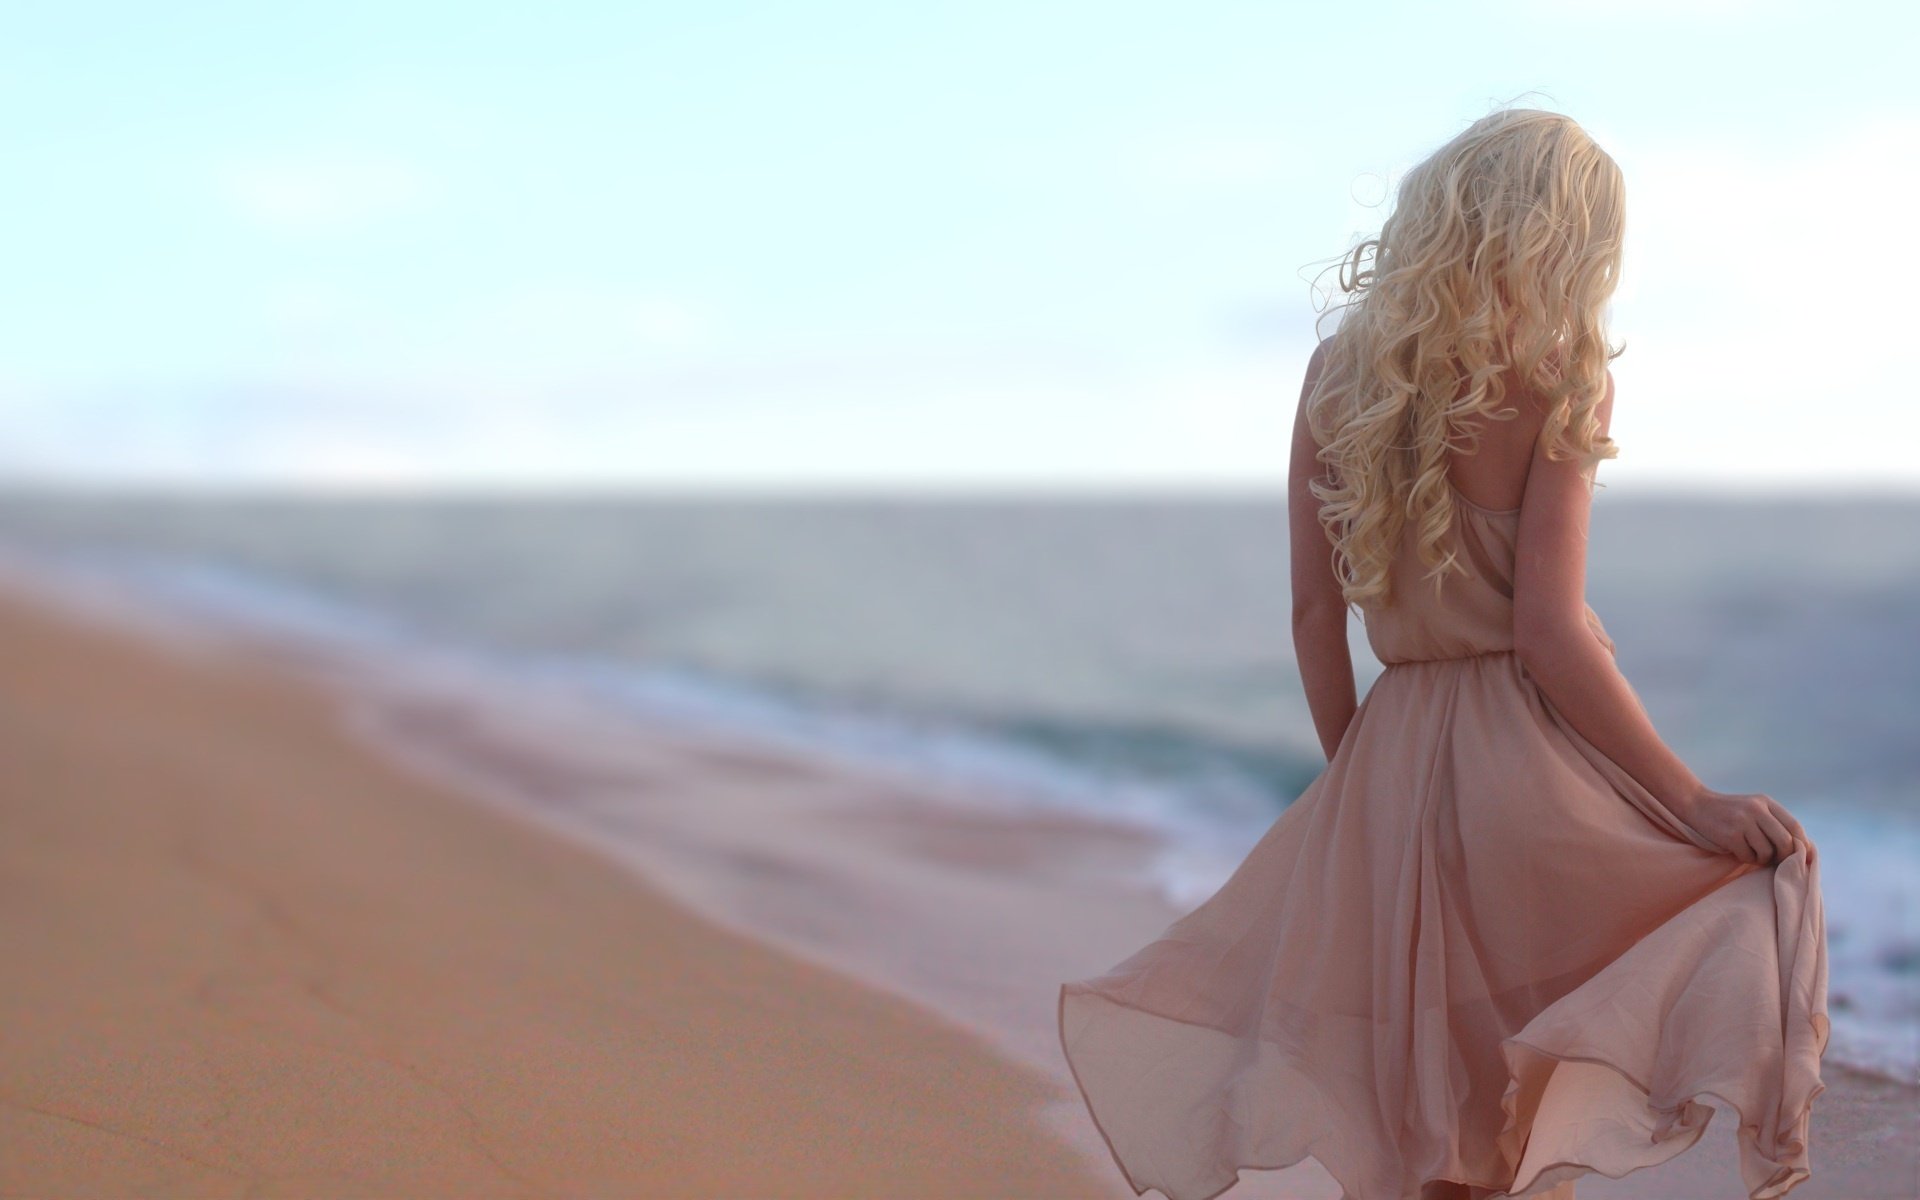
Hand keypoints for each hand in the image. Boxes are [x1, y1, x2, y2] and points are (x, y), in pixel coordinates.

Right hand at [1675, 785, 1808, 865]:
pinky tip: (1739, 851)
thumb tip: (1801, 849)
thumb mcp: (1754, 808)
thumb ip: (1775, 822)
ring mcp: (1743, 822)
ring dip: (1763, 859)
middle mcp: (1757, 810)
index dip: (1802, 844)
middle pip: (1784, 841)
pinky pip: (1749, 856)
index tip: (1803, 857)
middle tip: (1777, 860)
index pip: (1794, 826)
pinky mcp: (1730, 835)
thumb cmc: (1730, 812)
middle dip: (1784, 856)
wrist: (1697, 805)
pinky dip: (1747, 858)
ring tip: (1753, 853)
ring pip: (1767, 851)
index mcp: (1766, 802)